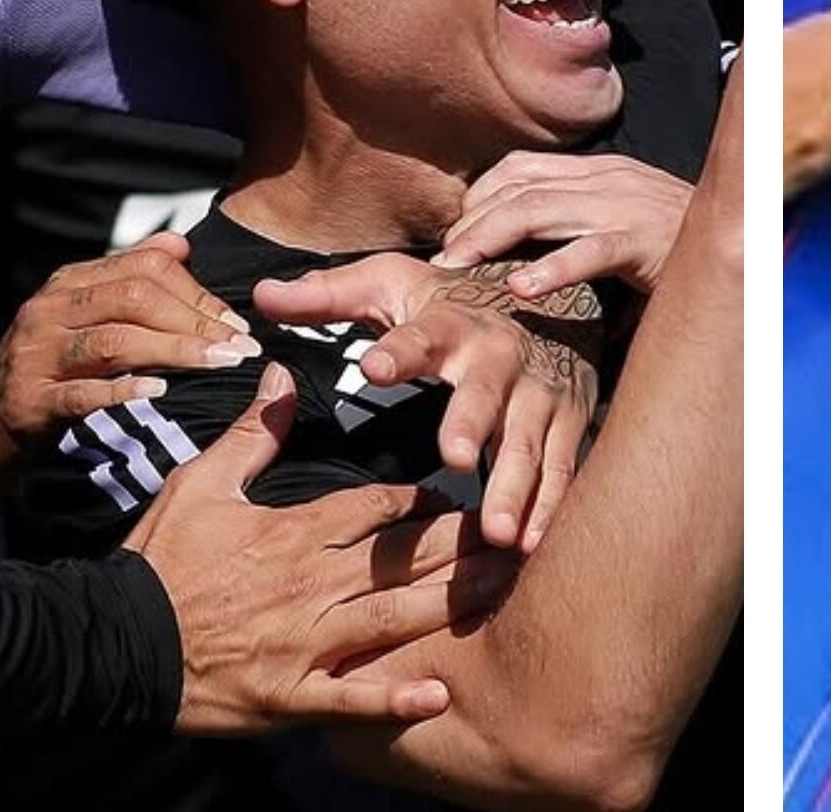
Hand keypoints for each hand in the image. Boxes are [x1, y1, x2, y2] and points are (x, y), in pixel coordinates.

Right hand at [0, 233, 262, 488]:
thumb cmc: (44, 370)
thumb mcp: (80, 316)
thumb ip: (127, 278)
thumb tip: (181, 243)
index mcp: (68, 284)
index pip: (145, 267)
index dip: (198, 292)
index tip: (238, 323)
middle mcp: (49, 310)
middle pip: (134, 297)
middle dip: (196, 320)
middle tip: (240, 347)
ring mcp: (35, 355)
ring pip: (114, 340)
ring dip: (175, 350)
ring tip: (218, 364)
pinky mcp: (27, 403)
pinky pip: (81, 392)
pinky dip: (123, 390)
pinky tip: (159, 393)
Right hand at [124, 364, 513, 734]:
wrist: (112, 641)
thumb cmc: (158, 561)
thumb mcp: (199, 484)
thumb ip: (252, 432)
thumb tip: (281, 371)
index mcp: (292, 533)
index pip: (376, 509)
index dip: (422, 502)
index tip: (460, 496)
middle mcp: (310, 585)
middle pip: (403, 561)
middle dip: (462, 549)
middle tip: (515, 540)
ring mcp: (305, 643)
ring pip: (394, 619)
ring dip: (451, 607)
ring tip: (503, 595)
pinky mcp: (291, 695)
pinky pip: (352, 700)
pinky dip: (396, 699)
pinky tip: (441, 695)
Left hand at [252, 255, 603, 552]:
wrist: (549, 291)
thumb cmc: (451, 302)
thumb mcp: (390, 285)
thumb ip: (328, 297)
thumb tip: (261, 295)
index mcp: (448, 324)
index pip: (418, 335)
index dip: (397, 350)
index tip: (373, 368)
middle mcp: (499, 356)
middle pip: (485, 391)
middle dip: (473, 422)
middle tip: (456, 458)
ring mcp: (539, 391)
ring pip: (530, 440)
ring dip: (517, 485)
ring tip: (498, 531)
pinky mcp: (569, 421)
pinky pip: (563, 468)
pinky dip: (551, 507)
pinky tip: (533, 545)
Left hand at [436, 151, 695, 294]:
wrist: (747, 237)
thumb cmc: (678, 241)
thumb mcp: (623, 220)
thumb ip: (581, 226)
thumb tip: (524, 255)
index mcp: (599, 171)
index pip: (522, 168)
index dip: (481, 195)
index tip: (454, 229)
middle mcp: (606, 179)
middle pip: (520, 189)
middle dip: (473, 221)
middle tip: (443, 257)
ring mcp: (624, 206)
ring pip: (540, 210)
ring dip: (491, 238)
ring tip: (458, 265)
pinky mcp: (644, 241)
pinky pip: (590, 252)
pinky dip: (552, 269)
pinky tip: (523, 289)